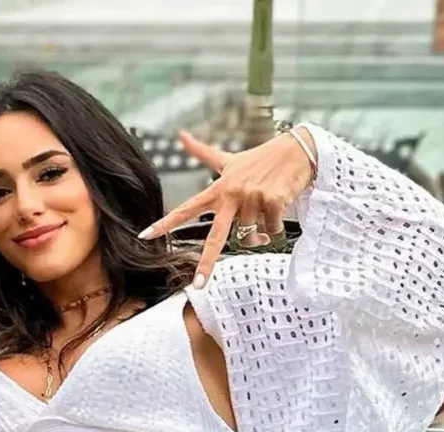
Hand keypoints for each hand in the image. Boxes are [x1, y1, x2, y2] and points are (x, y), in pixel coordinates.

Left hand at [140, 128, 316, 286]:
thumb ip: (202, 152)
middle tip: (198, 284)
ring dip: (261, 234)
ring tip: (266, 212)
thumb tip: (180, 135)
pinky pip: (272, 231)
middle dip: (206, 263)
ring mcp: (251, 199)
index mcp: (217, 189)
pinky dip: (277, 226)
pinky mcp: (272, 202)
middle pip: (215, 237)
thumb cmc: (261, 158)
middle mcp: (231, 195)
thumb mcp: (230, 159)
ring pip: (252, 237)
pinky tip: (280, 207)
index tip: (145, 235)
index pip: (186, 209)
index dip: (164, 223)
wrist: (298, 150)